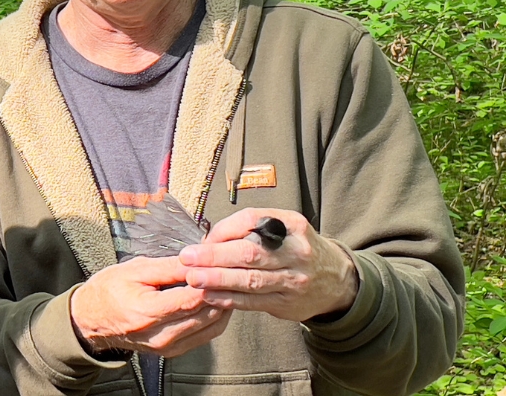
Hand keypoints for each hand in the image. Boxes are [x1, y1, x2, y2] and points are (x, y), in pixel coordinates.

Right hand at [71, 256, 232, 357]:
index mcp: (147, 312)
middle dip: (222, 292)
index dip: (211, 282)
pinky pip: (205, 335)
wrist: (91, 319)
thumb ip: (169, 267)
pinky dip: (215, 318)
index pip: (191, 299)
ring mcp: (168, 347)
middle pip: (205, 314)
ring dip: (223, 305)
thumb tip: (197, 260)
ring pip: (211, 327)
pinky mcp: (173, 351)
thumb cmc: (109, 290)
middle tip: (232, 272)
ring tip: (226, 284)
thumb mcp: (135, 270)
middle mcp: (160, 335)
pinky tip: (216, 301)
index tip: (223, 265)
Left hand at [178, 208, 358, 321]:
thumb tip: (208, 239)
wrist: (335, 280)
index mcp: (292, 225)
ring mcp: (294, 280)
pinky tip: (210, 296)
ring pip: (250, 280)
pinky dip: (229, 299)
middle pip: (250, 253)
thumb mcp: (283, 228)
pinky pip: (253, 302)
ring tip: (193, 278)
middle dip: (215, 256)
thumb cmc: (296, 249)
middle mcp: (297, 252)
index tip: (201, 239)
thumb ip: (249, 230)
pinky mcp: (287, 303)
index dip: (223, 230)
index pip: (252, 221)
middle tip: (188, 258)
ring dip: (218, 280)